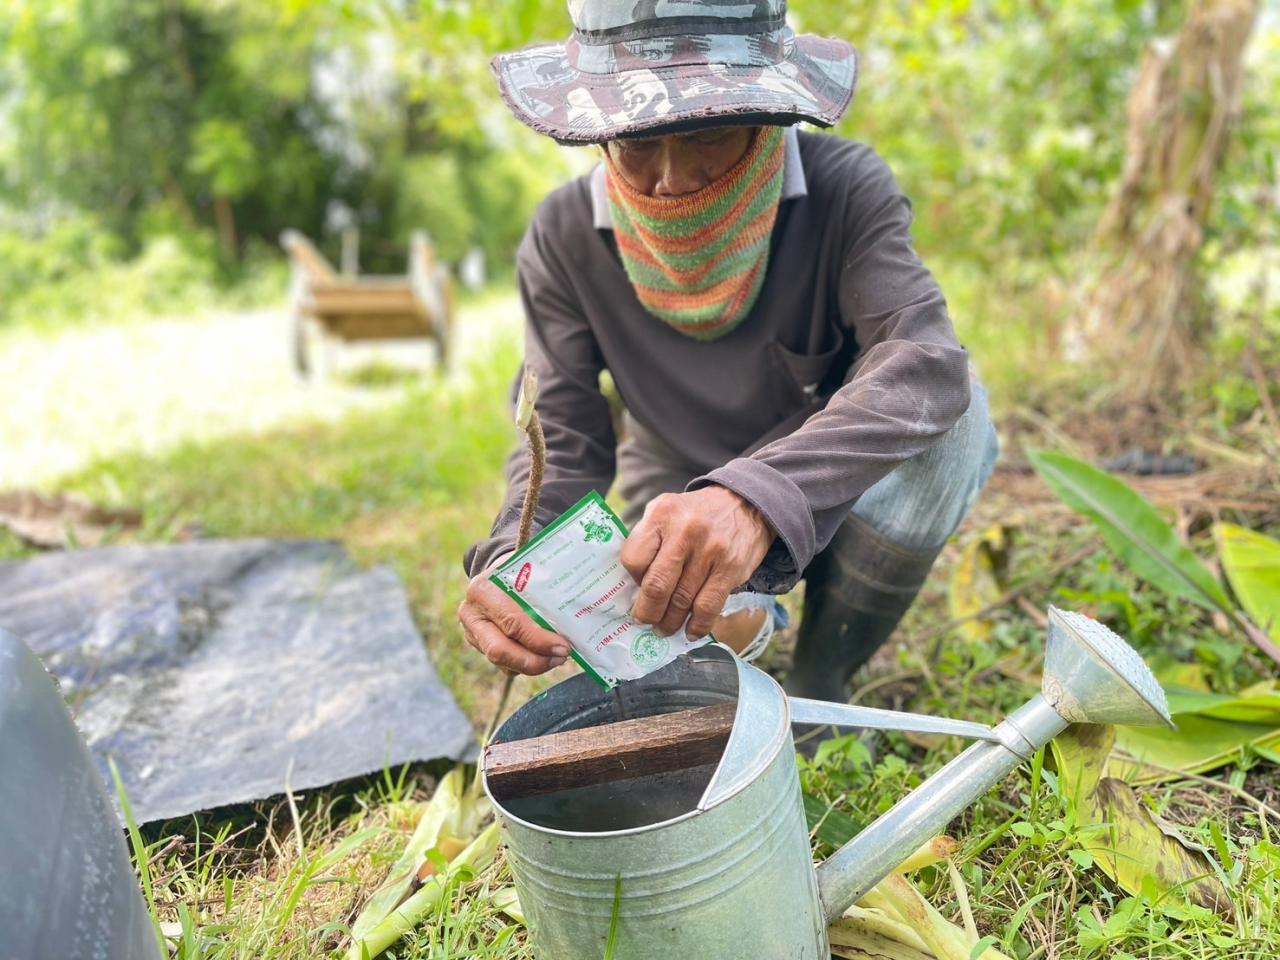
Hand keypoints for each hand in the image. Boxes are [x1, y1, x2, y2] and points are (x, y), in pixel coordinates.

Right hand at [458, 570, 571, 674]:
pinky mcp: (479, 646)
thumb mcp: (529, 566)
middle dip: (534, 661)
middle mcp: (471, 613)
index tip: (564, 646)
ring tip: (557, 658)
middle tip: (562, 657)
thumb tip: (585, 600)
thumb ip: (547, 581)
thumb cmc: (520, 568)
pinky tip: (544, 657)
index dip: (538, 639)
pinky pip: (504, 666)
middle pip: (500, 650)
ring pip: (502, 663)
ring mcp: (472, 633)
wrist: (497, 572)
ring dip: (534, 665)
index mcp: (482, 590)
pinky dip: (527, 666)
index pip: (511, 622)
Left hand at [621, 487, 773, 639]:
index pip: (633, 559)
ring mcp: (710, 550)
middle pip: (656, 586)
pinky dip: (697, 625)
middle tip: (643, 622)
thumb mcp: (665, 510)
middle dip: (647, 612)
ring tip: (664, 629)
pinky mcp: (730, 568)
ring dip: (670, 623)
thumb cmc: (695, 515)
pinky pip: (708, 607)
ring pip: (681, 601)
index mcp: (661, 514)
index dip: (631, 580)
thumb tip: (632, 586)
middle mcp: (685, 531)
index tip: (636, 588)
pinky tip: (690, 631)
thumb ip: (648, 540)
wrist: (744, 504)